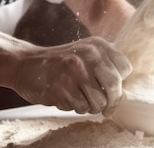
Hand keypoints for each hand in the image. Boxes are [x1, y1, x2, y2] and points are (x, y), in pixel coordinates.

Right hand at [13, 36, 131, 116]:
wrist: (26, 64)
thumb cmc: (60, 62)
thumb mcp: (85, 52)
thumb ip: (106, 63)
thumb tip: (127, 86)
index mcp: (97, 45)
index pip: (125, 68)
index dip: (120, 82)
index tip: (110, 88)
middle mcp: (87, 55)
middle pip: (114, 87)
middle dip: (110, 101)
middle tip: (105, 106)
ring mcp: (73, 72)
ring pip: (98, 102)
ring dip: (90, 106)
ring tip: (79, 97)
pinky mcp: (60, 88)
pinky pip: (79, 108)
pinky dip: (74, 107)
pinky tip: (65, 96)